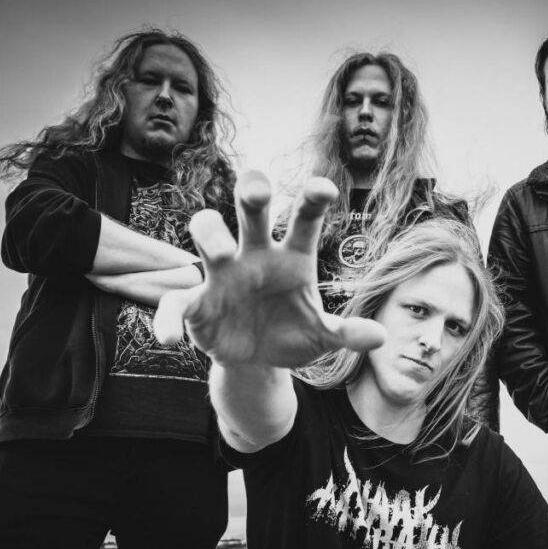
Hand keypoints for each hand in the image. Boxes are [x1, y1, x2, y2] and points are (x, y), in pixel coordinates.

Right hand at [153, 171, 384, 367]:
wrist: (258, 360)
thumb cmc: (293, 333)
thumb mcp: (322, 337)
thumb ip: (346, 334)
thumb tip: (379, 337)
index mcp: (292, 257)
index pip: (304, 219)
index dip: (312, 199)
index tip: (325, 188)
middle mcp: (256, 254)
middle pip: (252, 211)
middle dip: (253, 193)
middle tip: (258, 191)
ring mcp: (222, 274)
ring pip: (208, 233)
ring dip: (210, 234)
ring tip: (220, 251)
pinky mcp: (196, 302)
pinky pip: (175, 302)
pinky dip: (167, 318)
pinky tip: (168, 340)